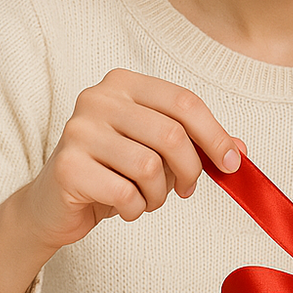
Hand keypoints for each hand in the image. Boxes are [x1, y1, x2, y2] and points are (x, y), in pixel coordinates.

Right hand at [18, 69, 244, 252]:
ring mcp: (78, 131)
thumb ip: (195, 144)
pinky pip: (125, 193)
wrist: (53, 204)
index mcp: (124, 84)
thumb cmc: (112, 171)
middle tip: (186, 188)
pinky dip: (135, 208)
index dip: (215, 134)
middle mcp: (98, 99)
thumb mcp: (156, 150)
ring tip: (147, 197)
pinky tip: (124, 206)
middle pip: (172, 134)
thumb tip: (239, 150)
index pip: (184, 101)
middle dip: (190, 170)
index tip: (231, 163)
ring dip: (158, 194)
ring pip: (149, 167)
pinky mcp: (67, 167)